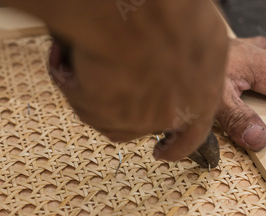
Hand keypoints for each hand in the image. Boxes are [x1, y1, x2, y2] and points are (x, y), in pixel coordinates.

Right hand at [43, 0, 227, 161]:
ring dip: (90, 90)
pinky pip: (77, 97)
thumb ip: (193, 62)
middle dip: (120, 105)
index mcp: (201, 99)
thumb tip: (176, 64)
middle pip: (137, 124)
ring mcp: (133, 117)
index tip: (160, 152)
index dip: (174, 147)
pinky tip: (63, 57)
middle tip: (105, 82)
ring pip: (103, 114)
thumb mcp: (202, 36)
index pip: (190, 136)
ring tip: (78, 56)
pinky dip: (67, 77)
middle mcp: (168, 114)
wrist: (141, 11)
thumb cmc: (175, 12)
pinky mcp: (100, 111)